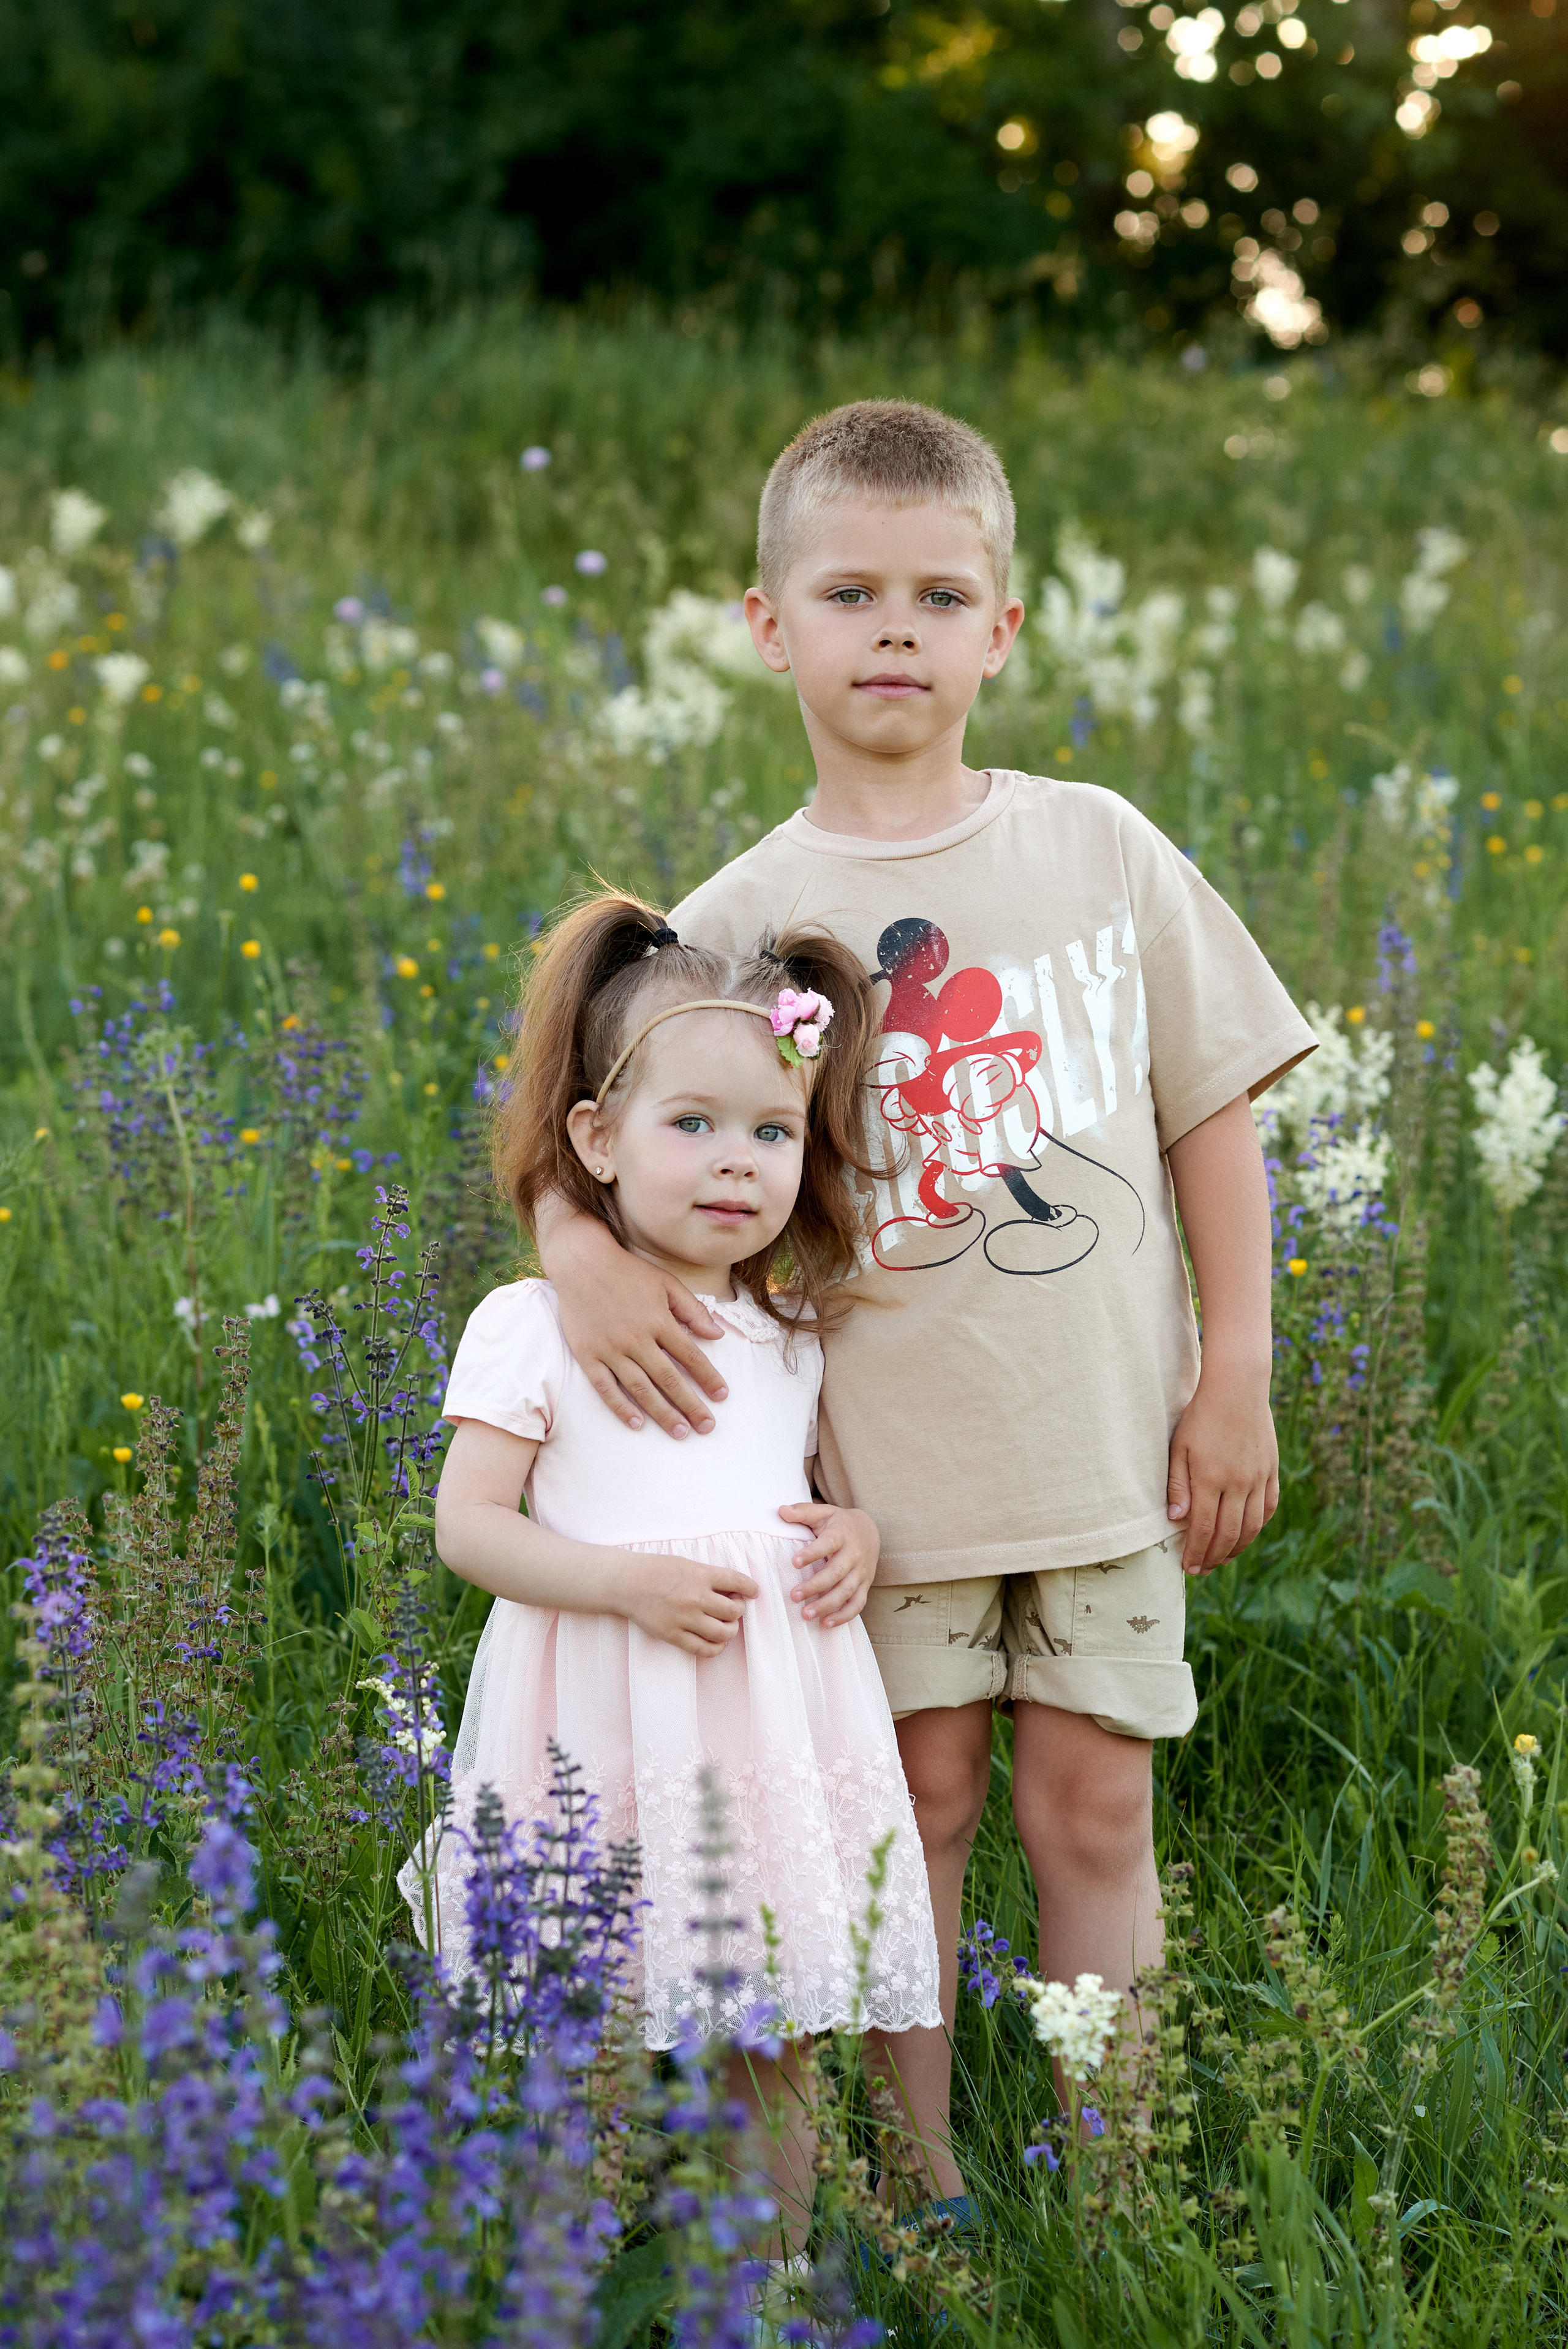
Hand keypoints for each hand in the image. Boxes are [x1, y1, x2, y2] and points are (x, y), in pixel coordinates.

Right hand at [548, 1217, 727, 1437]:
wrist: (582, 1262)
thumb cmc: (628, 1272)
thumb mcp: (666, 1283)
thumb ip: (692, 1310)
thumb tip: (717, 1336)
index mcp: (658, 1320)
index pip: (690, 1356)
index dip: (708, 1378)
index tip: (722, 1396)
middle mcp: (636, 1338)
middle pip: (669, 1379)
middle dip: (691, 1406)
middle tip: (707, 1427)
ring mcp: (610, 1349)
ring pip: (640, 1389)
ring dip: (662, 1413)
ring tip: (680, 1433)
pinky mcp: (587, 1355)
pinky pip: (606, 1388)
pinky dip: (621, 1407)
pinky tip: (637, 1423)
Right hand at [617, 1550, 758, 1656]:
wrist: (626, 1583)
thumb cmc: (656, 1569)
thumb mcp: (686, 1564)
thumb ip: (709, 1576)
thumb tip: (733, 1589)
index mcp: (700, 1575)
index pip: (737, 1581)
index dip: (751, 1588)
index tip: (754, 1592)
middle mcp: (696, 1597)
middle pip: (734, 1611)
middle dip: (739, 1610)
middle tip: (733, 1608)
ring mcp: (684, 1618)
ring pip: (724, 1632)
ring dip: (730, 1630)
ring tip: (726, 1625)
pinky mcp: (673, 1635)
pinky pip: (704, 1649)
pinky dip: (716, 1648)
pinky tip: (716, 1642)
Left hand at [778, 1501, 879, 1628]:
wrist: (870, 1530)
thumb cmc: (839, 1523)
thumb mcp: (823, 1512)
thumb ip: (802, 1512)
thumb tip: (780, 1511)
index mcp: (841, 1534)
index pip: (828, 1544)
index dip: (812, 1553)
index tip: (794, 1562)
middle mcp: (853, 1554)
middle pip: (836, 1573)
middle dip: (815, 1586)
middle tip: (793, 1596)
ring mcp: (861, 1572)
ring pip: (846, 1591)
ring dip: (827, 1605)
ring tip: (806, 1615)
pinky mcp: (865, 1585)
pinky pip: (858, 1604)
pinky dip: (844, 1616)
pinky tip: (826, 1624)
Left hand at [1166, 1359, 1278, 1573]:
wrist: (1237, 1389)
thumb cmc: (1200, 1416)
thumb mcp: (1179, 1447)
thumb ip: (1178, 1485)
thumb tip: (1177, 1519)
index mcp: (1210, 1478)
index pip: (1204, 1529)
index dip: (1196, 1553)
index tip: (1188, 1568)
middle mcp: (1238, 1483)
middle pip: (1228, 1534)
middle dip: (1213, 1557)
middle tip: (1201, 1570)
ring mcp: (1258, 1478)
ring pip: (1251, 1526)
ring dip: (1236, 1548)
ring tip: (1221, 1558)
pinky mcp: (1271, 1471)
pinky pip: (1268, 1508)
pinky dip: (1257, 1527)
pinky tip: (1245, 1534)